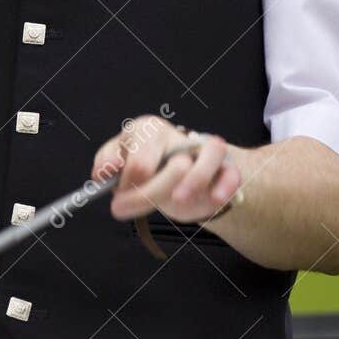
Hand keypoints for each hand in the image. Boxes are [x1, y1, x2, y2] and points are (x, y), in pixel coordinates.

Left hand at [91, 114, 242, 228]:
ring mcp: (204, 151)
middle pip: (174, 165)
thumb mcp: (117, 160)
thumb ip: (105, 164)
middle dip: (153, 194)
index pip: (140, 161)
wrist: (175, 172)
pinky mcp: (225, 167)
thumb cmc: (144, 165)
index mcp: (148, 130)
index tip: (120, 197)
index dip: (129, 187)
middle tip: (132, 208)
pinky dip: (226, 186)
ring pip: (210, 155)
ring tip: (178, 200)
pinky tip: (215, 200)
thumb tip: (106, 170)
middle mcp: (177, 136)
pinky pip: (232, 173)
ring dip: (195, 181)